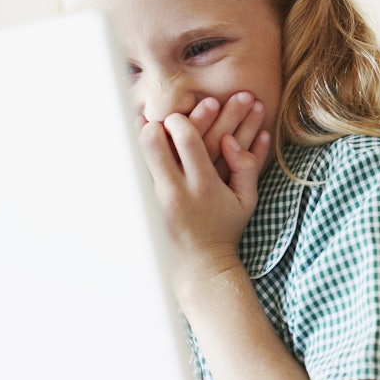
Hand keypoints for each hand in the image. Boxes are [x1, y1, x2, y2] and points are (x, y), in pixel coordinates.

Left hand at [139, 109, 270, 296]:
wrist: (200, 262)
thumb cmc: (226, 226)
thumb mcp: (247, 199)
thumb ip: (246, 165)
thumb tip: (232, 139)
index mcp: (204, 186)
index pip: (186, 138)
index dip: (184, 119)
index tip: (186, 118)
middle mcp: (175, 190)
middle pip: (153, 143)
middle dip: (157, 123)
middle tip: (164, 119)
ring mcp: (154, 199)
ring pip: (137, 156)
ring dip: (139, 136)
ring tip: (142, 119)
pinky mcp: (142, 205)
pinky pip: (133, 172)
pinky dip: (133, 155)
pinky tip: (133, 141)